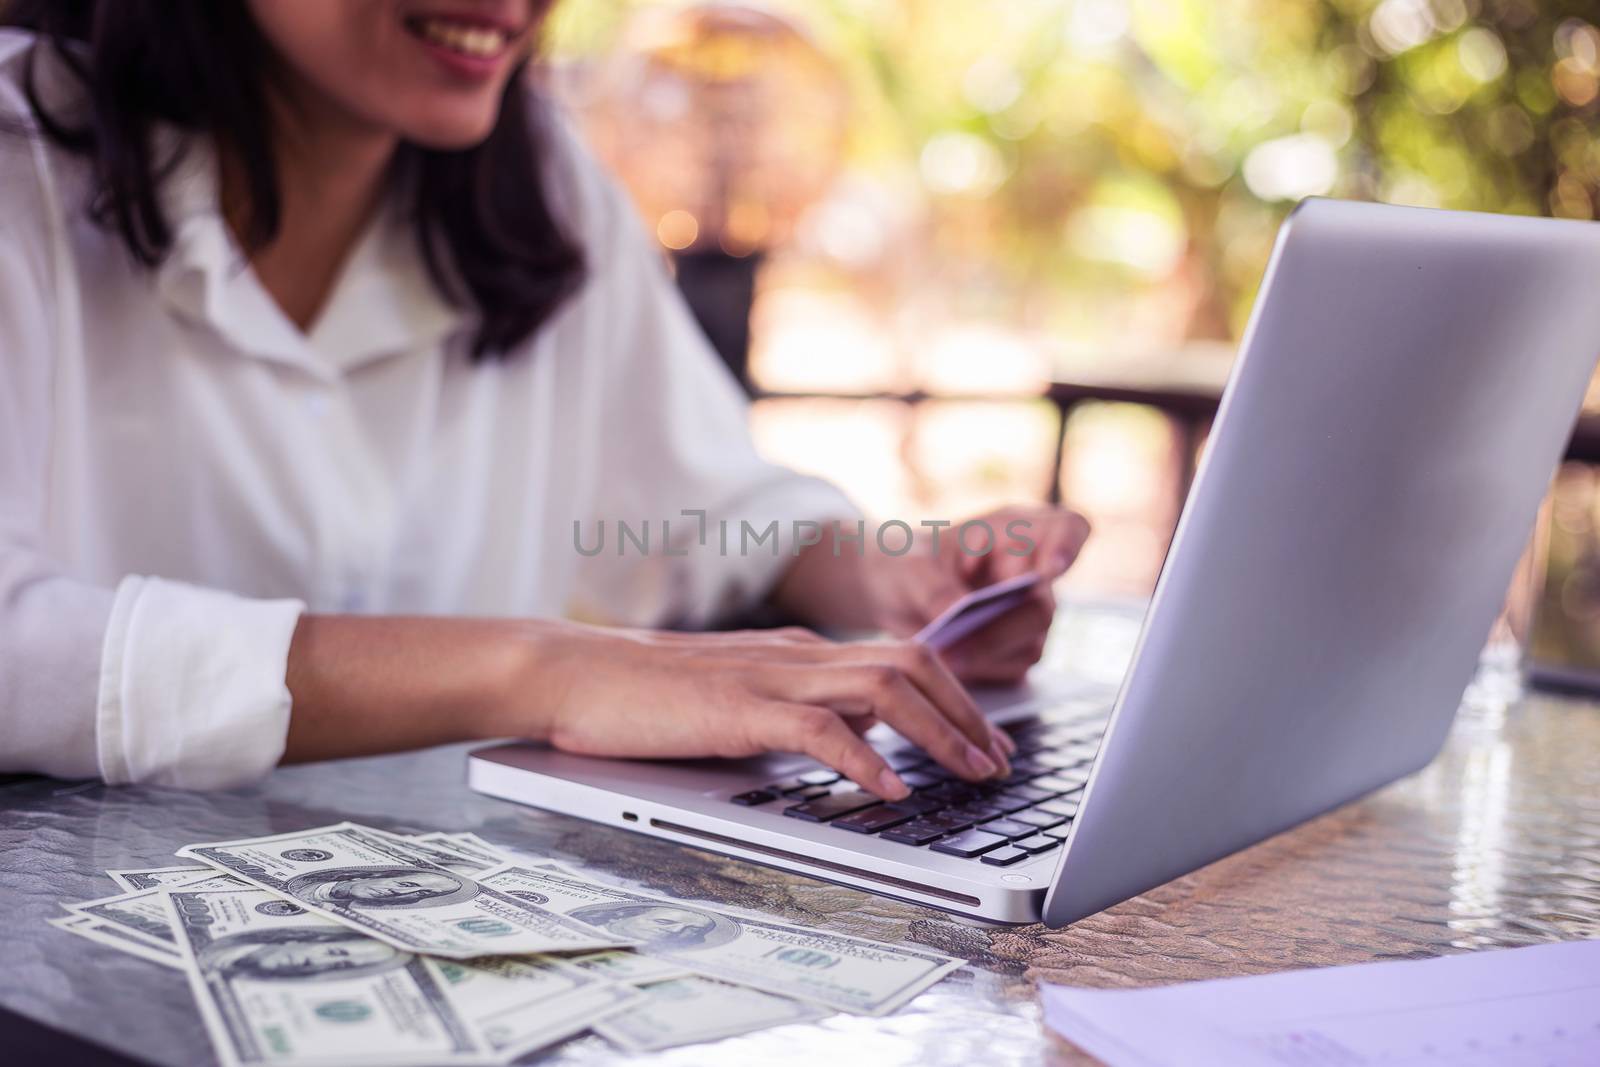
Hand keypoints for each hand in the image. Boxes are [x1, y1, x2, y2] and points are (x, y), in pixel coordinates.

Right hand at [504, 623, 1017, 799]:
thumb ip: (798, 706)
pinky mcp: (738, 709)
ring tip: (971, 773)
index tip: (985, 741)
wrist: (573, 674)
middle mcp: (798, 654)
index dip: (956, 699)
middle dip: (968, 713)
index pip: (902, 659)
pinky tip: (889, 791)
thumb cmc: (647, 694)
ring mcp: (770, 677)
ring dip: (940, 732)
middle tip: (1000, 763)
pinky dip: (864, 759)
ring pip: (884, 687)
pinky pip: (820, 729)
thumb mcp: (741, 694)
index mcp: (801, 651)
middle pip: (913, 665)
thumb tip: (856, 737)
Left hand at [864, 505, 1089, 684]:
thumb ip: (937, 590)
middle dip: (998, 632)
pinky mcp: (1015, 647)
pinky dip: (981, 670)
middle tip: (952, 646)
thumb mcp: (911, 567)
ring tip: (942, 654)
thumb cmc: (905, 563)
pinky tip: (949, 662)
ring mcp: (1026, 611)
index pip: (1068, 529)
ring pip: (1031, 644)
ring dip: (985, 656)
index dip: (1069, 547)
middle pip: (1043, 607)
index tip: (1048, 569)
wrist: (889, 592)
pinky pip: (1013, 667)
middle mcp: (1029, 571)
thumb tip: (958, 617)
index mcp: (1013, 531)